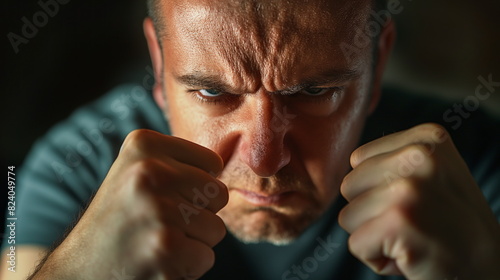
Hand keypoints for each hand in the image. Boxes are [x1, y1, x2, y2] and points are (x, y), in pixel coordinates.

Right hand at [33, 129, 227, 279]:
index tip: (162, 197)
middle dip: (198, 216)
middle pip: (219, 195)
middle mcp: (149, 171)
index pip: (212, 163)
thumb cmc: (120, 218)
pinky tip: (155, 262)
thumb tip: (222, 163)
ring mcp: (157, 210)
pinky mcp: (165, 248)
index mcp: (144, 144)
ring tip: (154, 241)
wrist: (79, 268)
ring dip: (192, 243)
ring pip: (216, 228)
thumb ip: (177, 159)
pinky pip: (206, 258)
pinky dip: (187, 268)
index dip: (196, 187)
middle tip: (159, 223)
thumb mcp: (137, 170)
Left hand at [339, 123, 499, 279]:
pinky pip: (355, 244)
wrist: (489, 269)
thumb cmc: (450, 226)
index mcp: (426, 138)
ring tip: (412, 237)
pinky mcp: (398, 221)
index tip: (417, 203)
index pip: (358, 160)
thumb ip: (394, 160)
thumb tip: (349, 161)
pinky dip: (376, 258)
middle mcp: (419, 155)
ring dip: (373, 235)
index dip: (377, 190)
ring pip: (347, 216)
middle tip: (413, 224)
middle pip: (349, 186)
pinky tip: (410, 255)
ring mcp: (408, 187)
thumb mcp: (432, 174)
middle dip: (372, 213)